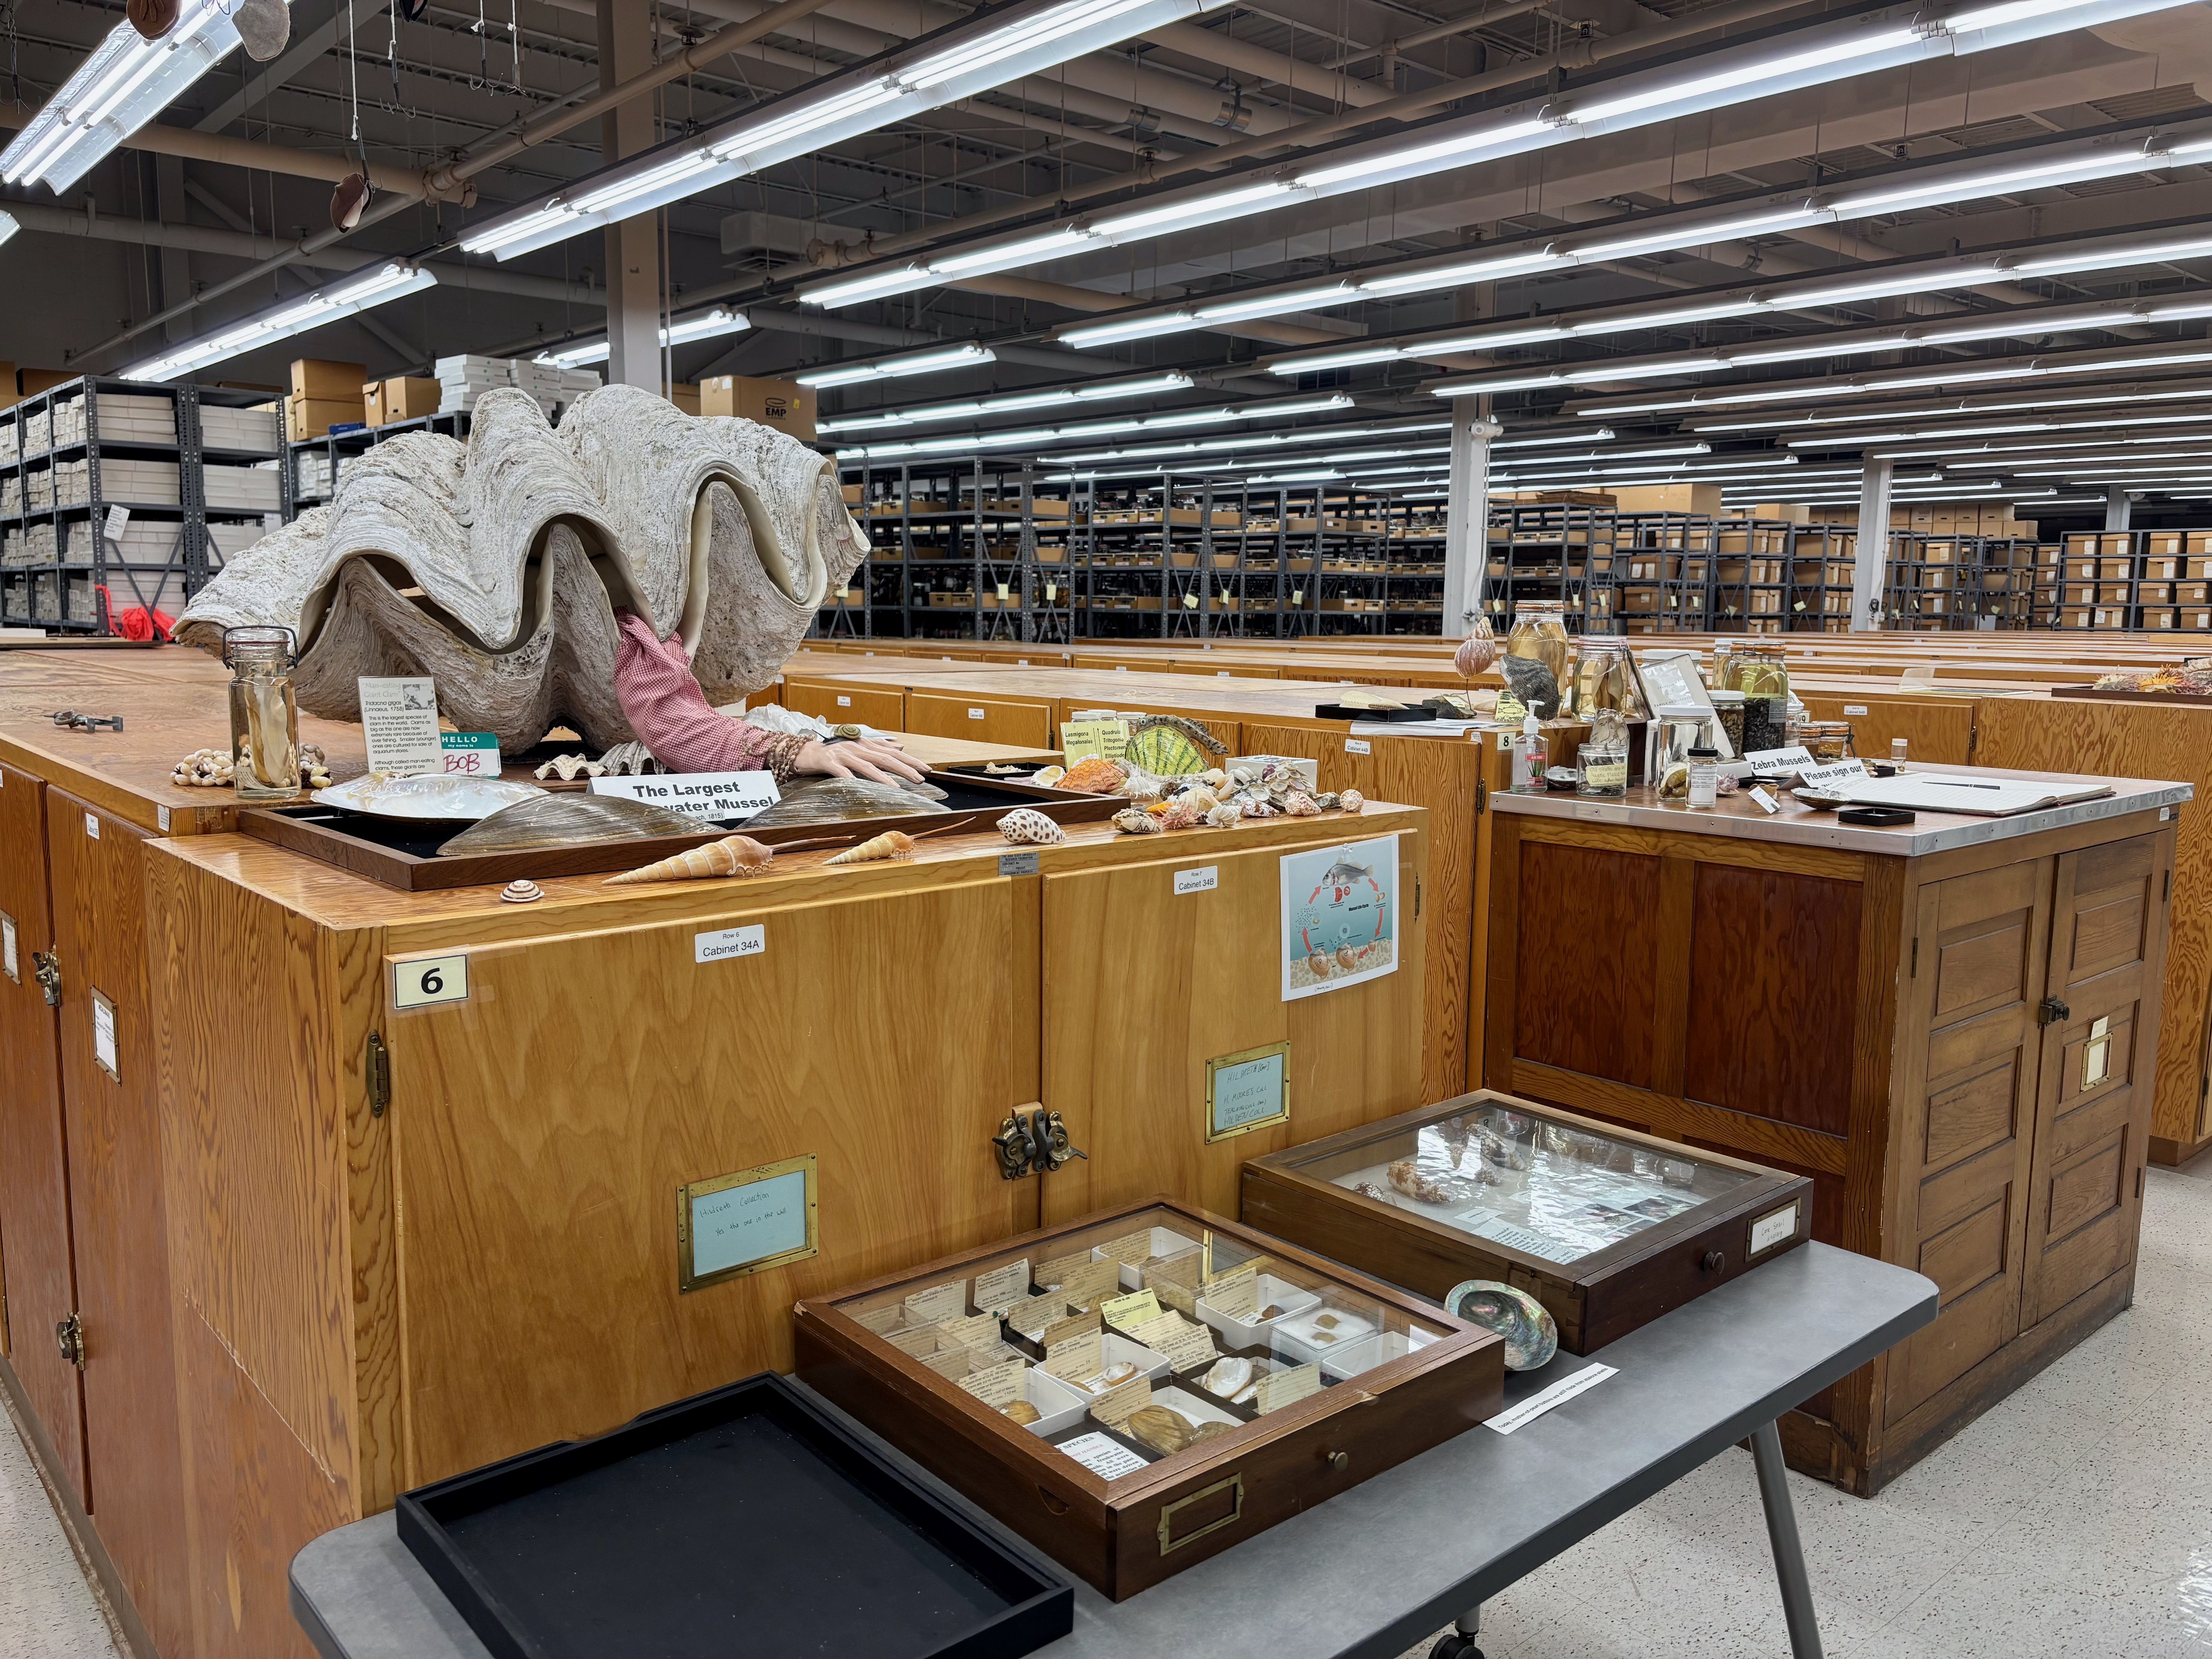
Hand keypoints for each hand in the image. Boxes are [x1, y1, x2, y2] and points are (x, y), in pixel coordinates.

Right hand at [794, 735, 929, 785]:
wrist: (804, 752)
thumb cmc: (834, 752)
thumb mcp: (858, 747)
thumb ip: (879, 747)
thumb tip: (900, 747)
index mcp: (865, 744)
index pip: (892, 752)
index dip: (910, 760)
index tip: (927, 769)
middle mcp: (857, 747)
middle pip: (885, 758)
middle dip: (904, 769)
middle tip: (920, 779)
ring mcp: (843, 754)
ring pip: (867, 766)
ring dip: (884, 778)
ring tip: (898, 788)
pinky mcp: (829, 762)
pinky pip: (842, 772)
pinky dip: (851, 779)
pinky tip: (859, 788)